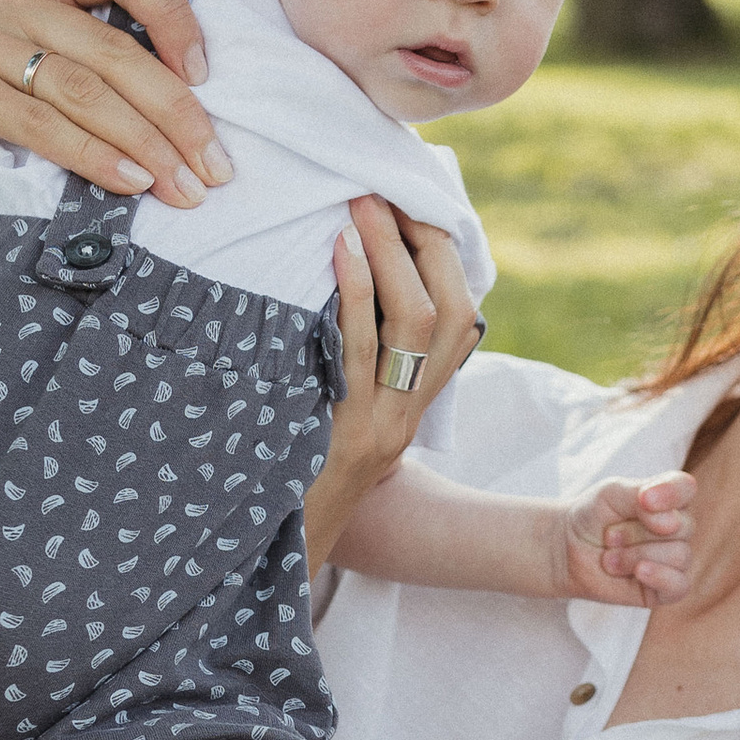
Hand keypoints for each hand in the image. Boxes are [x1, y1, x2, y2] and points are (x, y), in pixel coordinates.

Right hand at [0, 0, 220, 209]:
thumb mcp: (50, 80)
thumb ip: (101, 64)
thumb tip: (197, 99)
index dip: (172, 13)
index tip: (207, 76)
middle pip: (113, 48)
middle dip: (176, 112)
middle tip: (215, 166)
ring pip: (85, 90)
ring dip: (146, 144)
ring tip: (184, 186)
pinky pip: (46, 124)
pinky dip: (97, 158)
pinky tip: (132, 183)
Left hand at [305, 198, 485, 572]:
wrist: (280, 552)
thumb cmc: (297, 466)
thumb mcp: (336, 404)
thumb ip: (352, 350)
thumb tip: (335, 264)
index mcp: (421, 397)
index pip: (459, 309)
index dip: (438, 248)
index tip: (404, 195)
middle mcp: (417, 408)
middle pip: (454, 308)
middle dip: (423, 239)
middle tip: (380, 186)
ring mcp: (390, 423)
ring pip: (422, 323)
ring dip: (394, 254)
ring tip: (361, 204)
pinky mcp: (353, 434)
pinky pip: (363, 351)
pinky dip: (356, 293)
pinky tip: (338, 252)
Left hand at [560, 469, 693, 607]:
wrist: (567, 552)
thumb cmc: (593, 517)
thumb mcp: (609, 494)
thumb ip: (639, 495)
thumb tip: (671, 522)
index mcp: (668, 499)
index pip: (685, 488)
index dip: (671, 493)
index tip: (645, 499)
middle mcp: (678, 528)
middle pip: (680, 527)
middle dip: (637, 532)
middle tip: (609, 536)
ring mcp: (675, 560)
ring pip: (678, 555)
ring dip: (635, 556)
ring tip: (610, 558)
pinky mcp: (667, 589)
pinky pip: (680, 585)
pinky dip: (659, 577)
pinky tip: (638, 572)